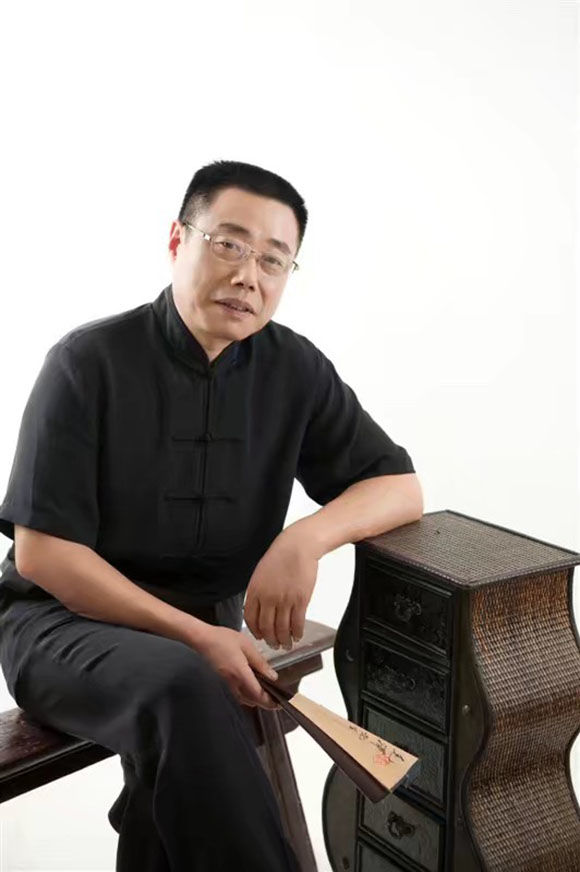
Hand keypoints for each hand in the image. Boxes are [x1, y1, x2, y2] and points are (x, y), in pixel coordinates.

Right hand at [194, 625, 280, 709]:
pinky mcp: (223, 682)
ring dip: (255, 699)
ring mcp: (226, 684)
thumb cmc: (223, 639)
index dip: (269, 702)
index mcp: (240, 673)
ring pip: (244, 699)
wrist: (203, 639)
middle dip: (264, 703)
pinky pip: (237, 694)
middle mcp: (233, 683)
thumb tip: (272, 676)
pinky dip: (247, 695)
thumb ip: (260, 662)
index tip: (279, 703)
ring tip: (266, 693)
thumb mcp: (246, 646)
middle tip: (275, 699)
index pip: (257, 694)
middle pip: (252, 701)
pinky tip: (251, 687)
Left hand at [244, 528, 319, 649]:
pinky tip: (297, 635)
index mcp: (255, 591)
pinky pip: (297, 623)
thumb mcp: (261, 573)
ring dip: (284, 640)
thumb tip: (259, 608)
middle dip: (270, 640)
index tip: (260, 636)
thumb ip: (258, 592)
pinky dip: (297, 632)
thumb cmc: (280, 557)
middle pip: (266, 628)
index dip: (255, 631)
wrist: (298, 546)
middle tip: (274, 645)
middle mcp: (268, 598)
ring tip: (287, 644)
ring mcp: (284, 600)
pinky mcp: (300, 600)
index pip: (251, 619)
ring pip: (282, 629)